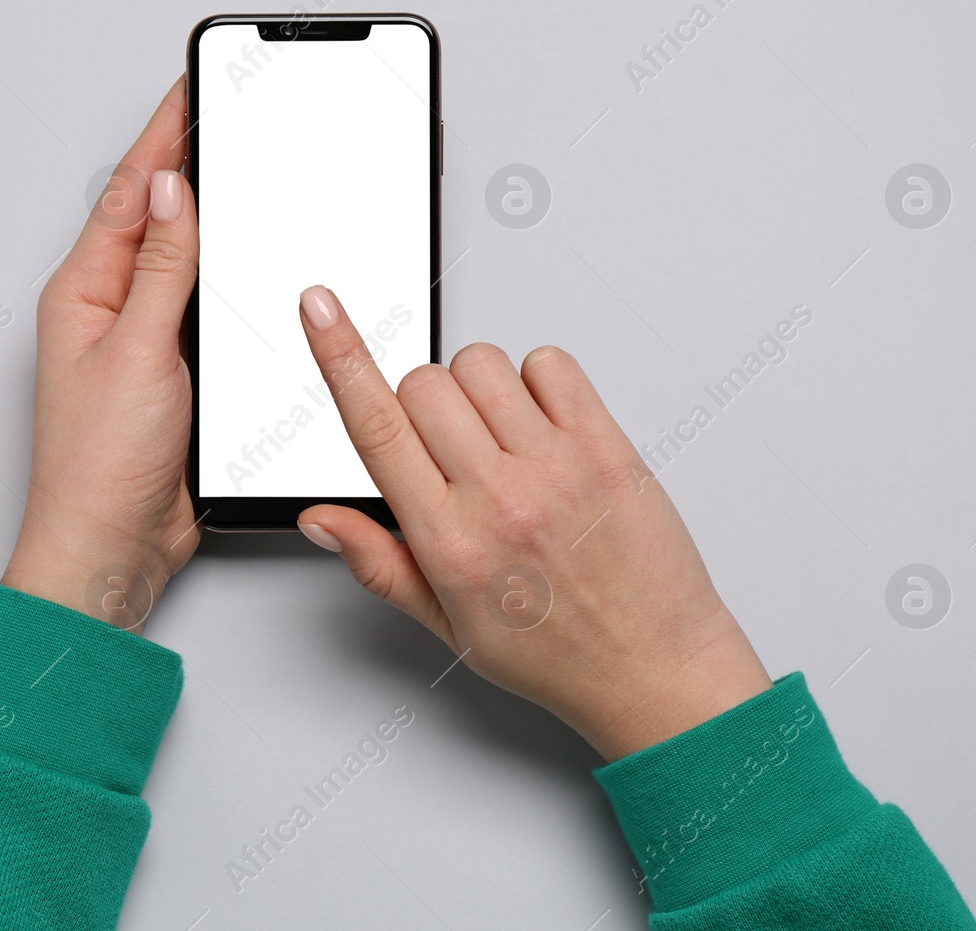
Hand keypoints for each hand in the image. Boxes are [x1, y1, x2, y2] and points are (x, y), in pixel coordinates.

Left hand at [2, 79, 199, 632]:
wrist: (109, 548)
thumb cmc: (99, 468)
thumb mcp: (137, 354)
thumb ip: (163, 272)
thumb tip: (176, 193)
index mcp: (84, 292)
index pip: (133, 194)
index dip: (165, 136)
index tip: (193, 88)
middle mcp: (109, 309)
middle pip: (155, 217)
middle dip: (185, 160)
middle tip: (217, 108)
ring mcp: (141, 341)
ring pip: (180, 260)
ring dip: (207, 216)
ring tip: (231, 162)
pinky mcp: (172, 374)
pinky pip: (200, 307)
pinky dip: (223, 277)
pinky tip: (242, 261)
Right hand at [293, 285, 770, 759]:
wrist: (655, 669)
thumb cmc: (556, 653)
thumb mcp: (448, 625)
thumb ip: (378, 563)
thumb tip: (320, 519)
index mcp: (450, 542)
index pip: (375, 426)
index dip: (339, 355)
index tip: (319, 306)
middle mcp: (499, 496)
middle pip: (423, 384)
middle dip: (421, 404)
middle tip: (450, 452)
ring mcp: (558, 467)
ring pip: (482, 364)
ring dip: (476, 388)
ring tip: (501, 441)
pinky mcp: (608, 448)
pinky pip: (552, 365)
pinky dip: (538, 382)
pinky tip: (543, 429)